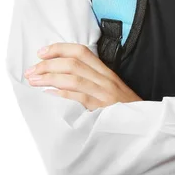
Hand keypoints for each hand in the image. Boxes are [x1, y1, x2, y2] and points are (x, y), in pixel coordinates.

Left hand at [24, 42, 142, 109]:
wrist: (142, 125)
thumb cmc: (123, 108)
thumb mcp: (110, 89)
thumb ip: (91, 80)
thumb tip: (62, 74)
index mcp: (106, 72)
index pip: (81, 51)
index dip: (59, 49)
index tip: (41, 53)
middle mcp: (105, 79)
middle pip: (74, 63)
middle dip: (48, 64)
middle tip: (31, 70)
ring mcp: (104, 94)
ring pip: (74, 78)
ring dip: (50, 77)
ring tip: (34, 80)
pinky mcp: (102, 110)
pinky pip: (79, 98)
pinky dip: (61, 93)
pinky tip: (47, 93)